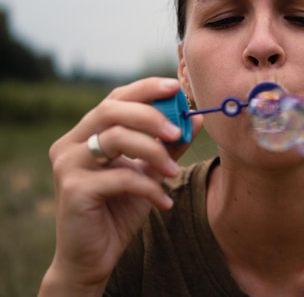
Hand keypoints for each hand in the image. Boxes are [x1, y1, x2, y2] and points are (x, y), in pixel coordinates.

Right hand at [39, 77, 202, 295]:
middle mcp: (70, 143)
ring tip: (174, 173)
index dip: (145, 89)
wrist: (94, 256)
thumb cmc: (119, 209)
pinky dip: (149, 187)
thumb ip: (168, 146)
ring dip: (154, 152)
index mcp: (86, 134)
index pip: (115, 99)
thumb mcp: (149, 173)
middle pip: (112, 110)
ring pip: (116, 138)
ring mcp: (68, 165)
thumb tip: (194, 119)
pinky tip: (164, 203)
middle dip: (151, 116)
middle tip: (178, 130)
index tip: (176, 88)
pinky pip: (121, 177)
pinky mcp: (73, 189)